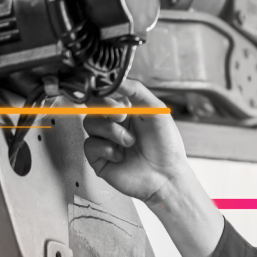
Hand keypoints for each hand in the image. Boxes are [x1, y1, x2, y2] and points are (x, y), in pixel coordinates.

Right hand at [82, 79, 188, 203]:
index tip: (113, 95)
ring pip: (90, 123)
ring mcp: (106, 140)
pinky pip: (89, 144)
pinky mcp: (99, 158)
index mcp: (128, 110)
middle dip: (108, 109)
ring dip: (111, 131)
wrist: (166, 177)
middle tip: (123, 116)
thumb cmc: (167, 146)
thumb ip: (137, 90)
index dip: (107, 93)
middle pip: (93, 106)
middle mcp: (115, 123)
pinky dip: (105, 148)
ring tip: (129, 141)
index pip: (106, 94)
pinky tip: (120, 155)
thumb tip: (117, 79)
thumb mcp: (157, 110)